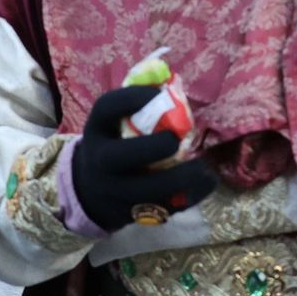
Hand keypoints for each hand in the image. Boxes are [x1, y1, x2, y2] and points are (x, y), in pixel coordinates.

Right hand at [71, 86, 216, 231]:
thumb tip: (173, 82)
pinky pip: (163, 209)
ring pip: (147, 190)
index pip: (106, 108)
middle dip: (153, 147)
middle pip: (120, 157)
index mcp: (97, 130)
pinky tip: (205, 183)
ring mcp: (114, 191)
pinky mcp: (131, 213)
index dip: (132, 98)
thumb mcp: (114, 123)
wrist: (91, 190)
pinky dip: (189, 197)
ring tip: (204, 168)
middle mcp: (99, 161)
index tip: (159, 94)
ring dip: (181, 178)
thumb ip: (136, 105)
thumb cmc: (114, 144)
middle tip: (176, 140)